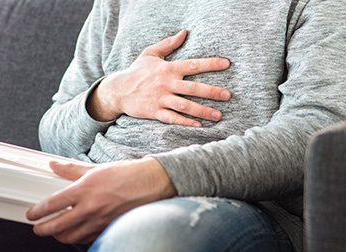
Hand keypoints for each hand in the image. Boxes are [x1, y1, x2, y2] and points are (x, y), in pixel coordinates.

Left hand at [26, 157, 175, 243]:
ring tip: (55, 232)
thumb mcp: (95, 168)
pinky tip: (76, 233)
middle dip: (42, 229)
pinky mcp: (108, 230)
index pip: (52, 204)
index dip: (37, 212)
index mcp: (84, 190)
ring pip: (70, 237)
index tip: (31, 214)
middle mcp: (90, 208)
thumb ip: (71, 169)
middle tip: (37, 228)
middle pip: (57, 226)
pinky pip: (87, 239)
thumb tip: (53, 165)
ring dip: (59, 236)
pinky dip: (78, 238)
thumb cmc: (125, 175)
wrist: (151, 184)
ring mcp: (100, 222)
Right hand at [87, 30, 231, 126]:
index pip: (192, 65)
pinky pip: (172, 118)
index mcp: (167, 69)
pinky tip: (198, 125)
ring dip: (202, 111)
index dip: (210, 64)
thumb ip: (168, 44)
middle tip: (228, 96)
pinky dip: (185, 122)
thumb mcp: (150, 54)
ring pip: (185, 105)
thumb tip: (184, 32)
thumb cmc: (136, 71)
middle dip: (211, 92)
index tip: (227, 64)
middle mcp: (166, 84)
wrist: (118, 90)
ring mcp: (160, 99)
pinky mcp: (154, 112)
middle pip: (192, 88)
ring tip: (218, 115)